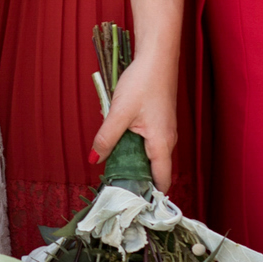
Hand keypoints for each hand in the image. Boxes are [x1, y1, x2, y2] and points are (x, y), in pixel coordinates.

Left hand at [90, 53, 176, 191]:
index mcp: (162, 143)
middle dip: (136, 180)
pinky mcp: (159, 122)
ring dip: (134, 162)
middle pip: (155, 170)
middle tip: (114, 187)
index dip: (149, 195)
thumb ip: (106, 137)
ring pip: (150, 156)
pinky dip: (136, 148)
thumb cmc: (143, 82)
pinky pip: (149, 144)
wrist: (156, 57)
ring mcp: (165, 131)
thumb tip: (94, 159)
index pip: (161, 181)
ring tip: (113, 167)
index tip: (132, 205)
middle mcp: (168, 141)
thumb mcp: (119, 112)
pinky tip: (120, 141)